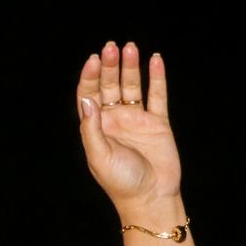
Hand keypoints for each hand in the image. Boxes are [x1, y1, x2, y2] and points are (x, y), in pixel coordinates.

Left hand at [77, 42, 180, 211]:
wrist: (151, 198)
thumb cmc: (121, 182)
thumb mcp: (100, 156)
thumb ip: (92, 128)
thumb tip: (88, 99)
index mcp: (97, 128)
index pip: (89, 95)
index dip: (90, 77)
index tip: (93, 60)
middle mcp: (115, 121)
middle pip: (109, 85)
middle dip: (109, 66)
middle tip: (111, 47)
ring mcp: (136, 120)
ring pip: (131, 86)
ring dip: (130, 67)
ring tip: (130, 48)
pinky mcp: (157, 123)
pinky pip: (157, 96)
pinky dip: (157, 78)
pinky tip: (155, 59)